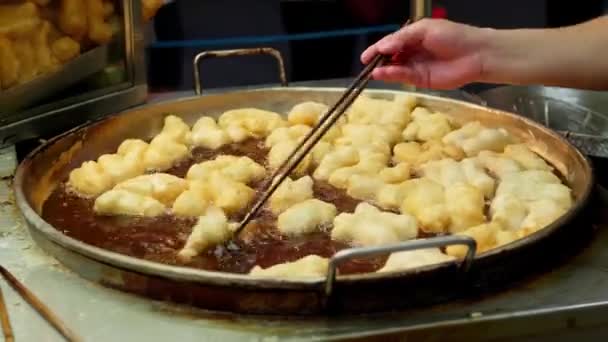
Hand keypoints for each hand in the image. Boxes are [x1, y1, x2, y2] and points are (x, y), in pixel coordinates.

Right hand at [361, 19, 490, 88]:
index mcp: (412, 38)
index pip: (390, 43)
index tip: (364, 57)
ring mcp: (415, 67)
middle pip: (389, 57)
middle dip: (378, 61)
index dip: (377, 49)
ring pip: (394, 69)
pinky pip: (403, 77)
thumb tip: (383, 46)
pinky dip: (392, 76)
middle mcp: (411, 53)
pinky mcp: (420, 81)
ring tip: (373, 71)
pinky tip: (384, 74)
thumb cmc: (453, 36)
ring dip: (383, 70)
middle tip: (367, 64)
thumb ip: (402, 38)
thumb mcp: (425, 29)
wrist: (475, 54)